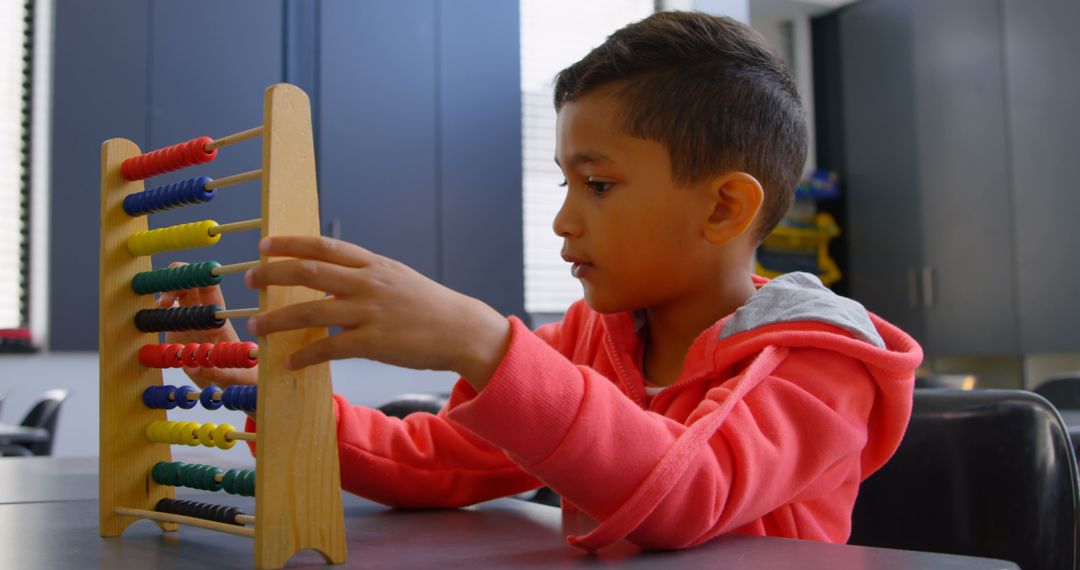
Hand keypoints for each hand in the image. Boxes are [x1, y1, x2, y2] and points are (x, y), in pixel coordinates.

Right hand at [157, 262, 257, 389]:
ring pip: (176, 295)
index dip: (202, 277)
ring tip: (161, 305)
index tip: (192, 276)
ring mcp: (188, 323)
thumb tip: (192, 367)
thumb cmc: (242, 377)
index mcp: (220, 321)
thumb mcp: (235, 377)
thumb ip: (217, 371)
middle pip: (191, 284)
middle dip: (178, 280)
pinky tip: (153, 317)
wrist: (229, 387)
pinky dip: (157, 310)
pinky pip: (165, 314)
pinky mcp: (176, 333)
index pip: (211, 291)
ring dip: (165, 293)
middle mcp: (203, 317)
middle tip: (166, 299)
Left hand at [244, 236, 510, 389]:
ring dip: (278, 319)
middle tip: (249, 278)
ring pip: (311, 311)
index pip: (323, 246)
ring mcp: (370, 312)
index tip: (264, 244)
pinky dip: (305, 355)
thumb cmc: (427, 305)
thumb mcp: (396, 277)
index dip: (290, 243)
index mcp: (373, 265)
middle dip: (273, 274)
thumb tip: (329, 274)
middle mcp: (368, 283)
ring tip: (257, 327)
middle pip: (309, 273)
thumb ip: (364, 274)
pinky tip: (289, 361)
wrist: (461, 329)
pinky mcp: (374, 342)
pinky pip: (329, 348)